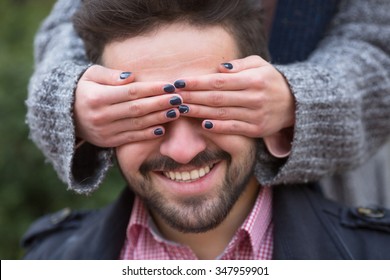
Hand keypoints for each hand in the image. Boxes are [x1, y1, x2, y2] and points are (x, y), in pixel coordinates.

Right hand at [74, 65, 181, 146]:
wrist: (66, 115)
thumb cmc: (84, 90)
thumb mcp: (91, 75)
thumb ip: (110, 75)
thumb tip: (131, 77)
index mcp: (97, 97)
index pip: (131, 92)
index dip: (152, 89)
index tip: (170, 85)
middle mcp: (101, 116)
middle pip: (137, 109)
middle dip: (161, 103)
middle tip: (179, 98)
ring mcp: (105, 131)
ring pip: (137, 124)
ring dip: (159, 118)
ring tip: (177, 111)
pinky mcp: (109, 142)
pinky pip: (132, 138)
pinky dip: (148, 134)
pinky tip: (163, 128)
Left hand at [175, 55, 294, 137]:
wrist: (295, 104)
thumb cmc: (271, 81)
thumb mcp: (260, 65)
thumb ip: (239, 65)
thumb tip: (218, 68)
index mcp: (254, 80)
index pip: (219, 81)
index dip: (197, 82)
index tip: (179, 82)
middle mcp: (254, 98)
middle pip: (217, 98)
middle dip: (192, 97)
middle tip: (174, 96)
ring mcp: (255, 115)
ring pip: (222, 113)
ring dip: (199, 112)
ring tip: (181, 109)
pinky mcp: (256, 129)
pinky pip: (233, 128)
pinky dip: (217, 127)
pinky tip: (202, 124)